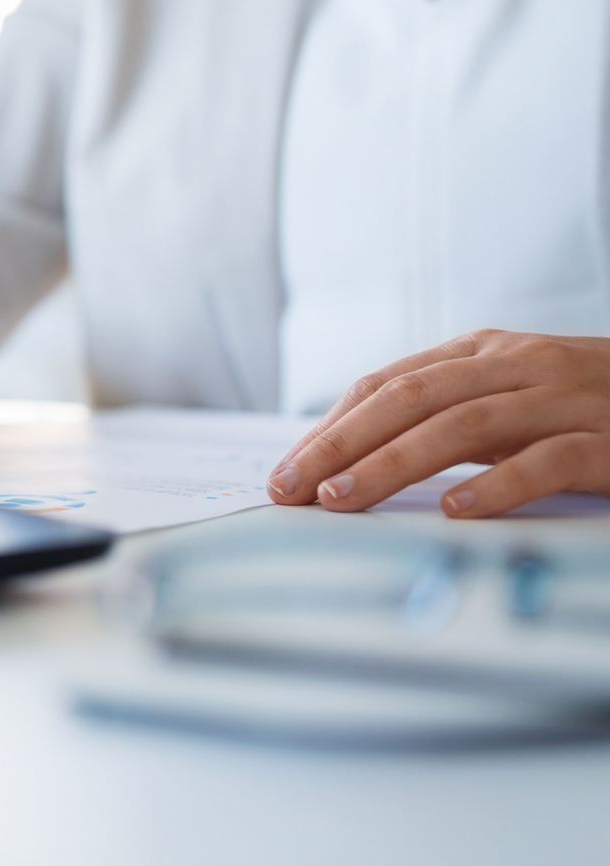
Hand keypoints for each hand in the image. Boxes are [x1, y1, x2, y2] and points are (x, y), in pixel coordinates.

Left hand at [266, 329, 609, 517]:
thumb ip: (446, 420)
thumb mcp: (512, 404)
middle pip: (410, 398)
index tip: (285, 471)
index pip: (387, 383)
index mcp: (485, 353)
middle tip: (292, 488)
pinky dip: (499, 485)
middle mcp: (519, 366)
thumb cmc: (592, 412)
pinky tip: (457, 511)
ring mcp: (568, 399)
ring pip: (463, 424)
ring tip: (344, 499)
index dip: (330, 426)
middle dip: (340, 444)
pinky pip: (549, 460)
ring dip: (393, 463)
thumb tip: (352, 462)